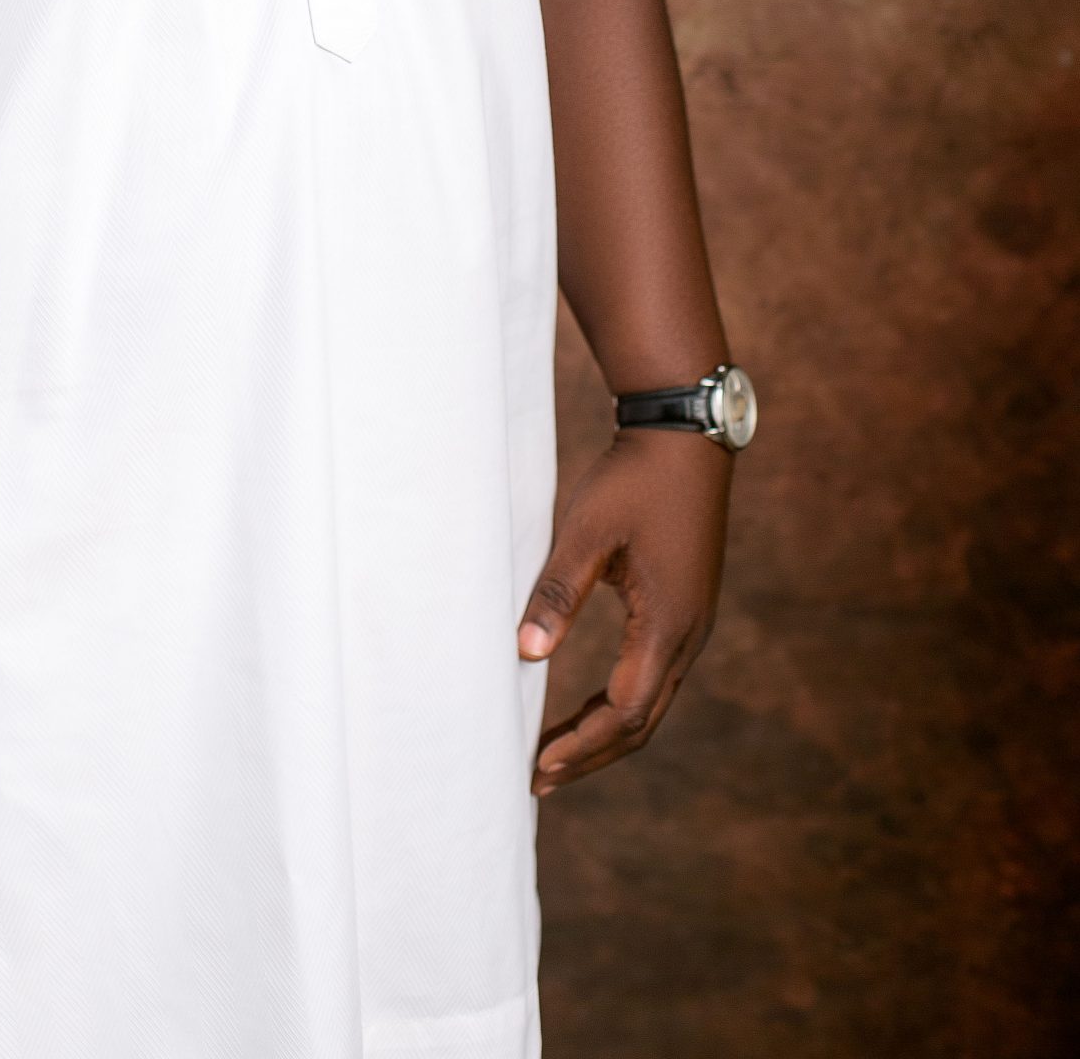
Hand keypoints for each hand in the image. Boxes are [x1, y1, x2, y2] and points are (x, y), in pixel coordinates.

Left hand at [517, 426, 729, 795]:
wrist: (685, 438)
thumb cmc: (634, 481)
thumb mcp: (588, 531)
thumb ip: (557, 592)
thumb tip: (524, 652)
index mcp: (668, 624)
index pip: (623, 712)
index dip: (580, 744)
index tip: (536, 765)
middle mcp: (688, 636)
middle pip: (641, 722)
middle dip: (591, 754)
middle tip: (539, 778)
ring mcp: (692, 624)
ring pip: (651, 702)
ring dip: (606, 733)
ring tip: (557, 753)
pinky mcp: (686, 609)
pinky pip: (655, 675)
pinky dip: (621, 702)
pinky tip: (590, 704)